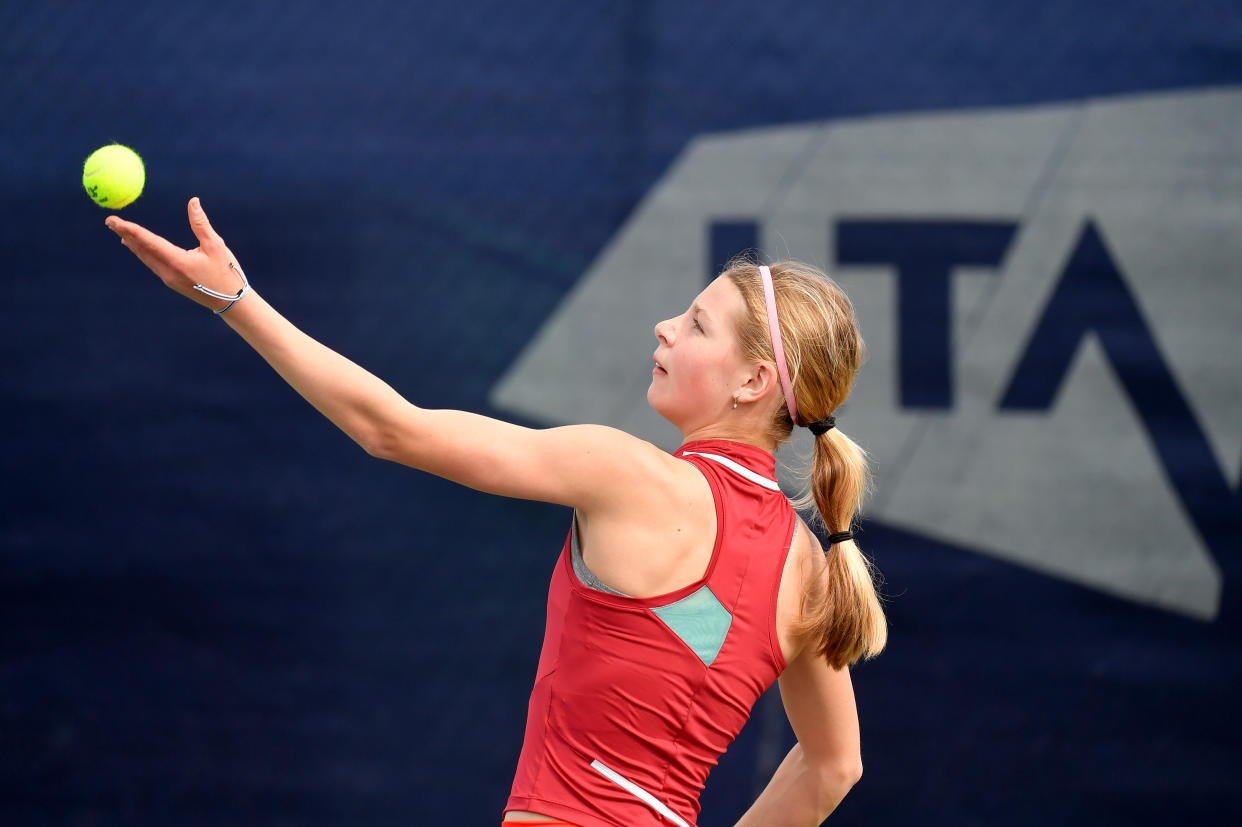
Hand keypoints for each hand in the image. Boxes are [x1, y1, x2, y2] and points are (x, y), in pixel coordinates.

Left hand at [106, 197, 246, 312]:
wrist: (230, 301)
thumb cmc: (226, 272)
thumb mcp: (216, 245)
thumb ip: (201, 223)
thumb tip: (193, 201)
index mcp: (178, 261)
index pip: (148, 241)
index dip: (129, 229)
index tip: (113, 220)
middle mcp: (168, 271)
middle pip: (140, 250)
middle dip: (124, 234)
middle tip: (110, 221)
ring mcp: (168, 278)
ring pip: (144, 258)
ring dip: (132, 243)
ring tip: (120, 232)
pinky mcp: (171, 282)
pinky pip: (151, 264)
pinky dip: (142, 252)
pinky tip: (138, 247)